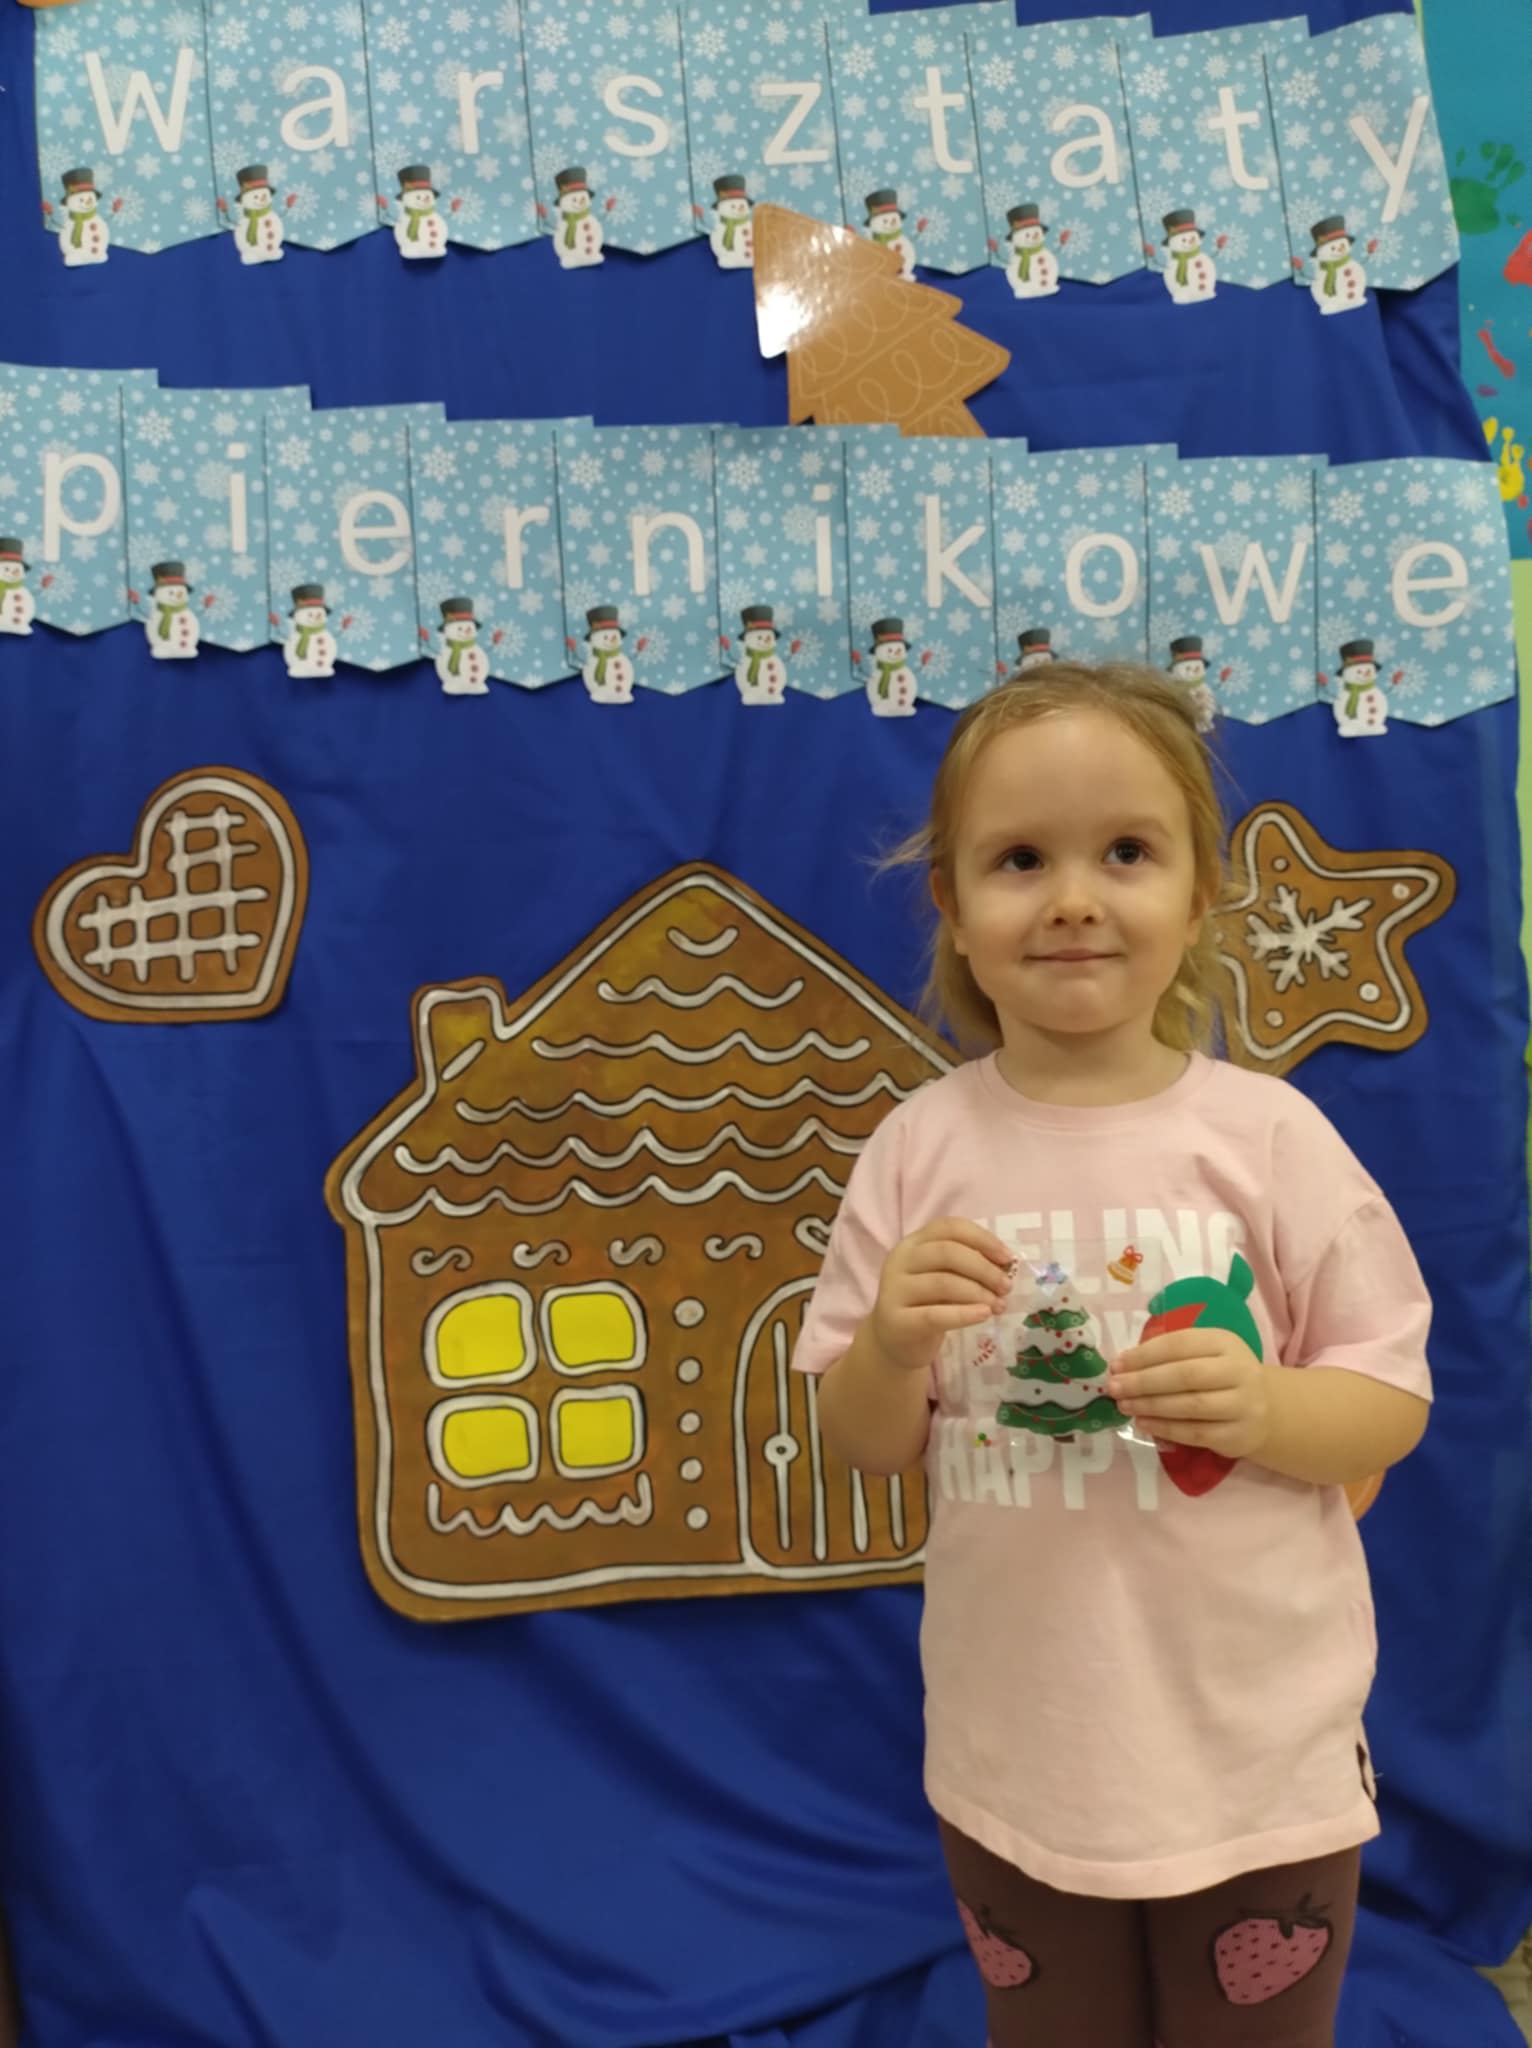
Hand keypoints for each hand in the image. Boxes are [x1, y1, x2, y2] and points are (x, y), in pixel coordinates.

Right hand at [872, 1219, 1013, 1374]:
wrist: (894, 1342)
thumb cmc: (926, 1304)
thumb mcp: (943, 1277)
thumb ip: (966, 1266)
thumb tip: (1005, 1265)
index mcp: (913, 1243)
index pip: (949, 1227)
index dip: (982, 1238)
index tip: (1008, 1258)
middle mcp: (899, 1261)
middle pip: (947, 1252)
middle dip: (984, 1268)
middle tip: (1006, 1286)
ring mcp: (894, 1290)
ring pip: (943, 1283)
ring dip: (979, 1292)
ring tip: (999, 1305)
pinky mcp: (897, 1321)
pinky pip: (935, 1315)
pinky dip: (964, 1314)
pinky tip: (984, 1315)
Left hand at [1107, 1329, 1271, 1458]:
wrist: (1266, 1409)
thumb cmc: (1221, 1375)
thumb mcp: (1205, 1354)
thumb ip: (1170, 1354)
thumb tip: (1122, 1365)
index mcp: (1225, 1342)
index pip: (1180, 1344)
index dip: (1144, 1354)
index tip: (1116, 1364)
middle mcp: (1239, 1371)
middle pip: (1185, 1375)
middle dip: (1143, 1381)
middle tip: (1114, 1388)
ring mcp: (1242, 1405)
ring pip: (1191, 1406)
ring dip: (1151, 1406)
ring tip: (1124, 1405)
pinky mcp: (1238, 1436)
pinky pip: (1196, 1433)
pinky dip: (1165, 1429)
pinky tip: (1144, 1424)